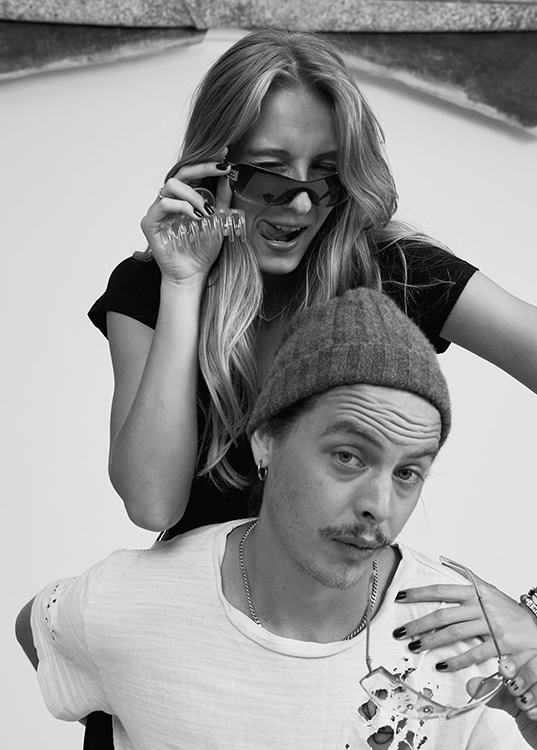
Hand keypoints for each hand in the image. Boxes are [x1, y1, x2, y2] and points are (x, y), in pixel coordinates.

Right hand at [140, 152, 231, 283]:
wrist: (193, 274)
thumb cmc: (203, 250)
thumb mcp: (219, 221)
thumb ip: (222, 199)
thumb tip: (228, 176)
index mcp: (184, 198)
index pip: (193, 173)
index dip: (207, 162)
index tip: (225, 157)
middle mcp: (169, 201)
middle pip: (181, 172)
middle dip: (202, 167)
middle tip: (221, 168)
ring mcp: (158, 211)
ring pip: (171, 185)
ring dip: (193, 194)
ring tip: (206, 210)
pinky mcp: (150, 223)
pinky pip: (163, 204)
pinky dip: (182, 207)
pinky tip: (195, 217)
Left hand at [392, 577, 536, 669]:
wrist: (535, 625)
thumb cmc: (508, 608)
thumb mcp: (487, 588)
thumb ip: (467, 577)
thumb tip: (444, 561)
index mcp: (474, 591)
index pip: (441, 590)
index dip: (419, 593)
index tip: (400, 597)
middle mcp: (480, 606)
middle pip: (443, 615)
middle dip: (418, 624)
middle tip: (401, 631)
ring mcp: (490, 625)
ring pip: (454, 634)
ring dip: (432, 642)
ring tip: (415, 647)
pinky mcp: (499, 643)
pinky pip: (474, 653)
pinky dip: (456, 661)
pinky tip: (442, 665)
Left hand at [468, 650, 536, 747]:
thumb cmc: (529, 717)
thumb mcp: (509, 702)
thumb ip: (492, 691)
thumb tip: (471, 684)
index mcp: (531, 667)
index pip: (525, 653)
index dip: (515, 661)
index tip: (504, 671)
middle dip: (524, 676)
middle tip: (514, 690)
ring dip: (532, 694)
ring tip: (523, 704)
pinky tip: (533, 714)